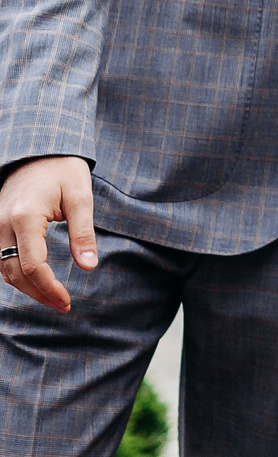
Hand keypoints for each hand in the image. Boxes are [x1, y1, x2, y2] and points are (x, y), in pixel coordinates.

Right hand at [0, 156, 97, 312]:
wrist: (38, 151)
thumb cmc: (63, 171)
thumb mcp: (81, 197)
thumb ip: (83, 232)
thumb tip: (89, 266)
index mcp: (25, 217)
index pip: (33, 265)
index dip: (49, 288)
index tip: (67, 302)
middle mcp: (1, 224)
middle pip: (15, 273)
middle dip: (39, 293)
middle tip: (63, 305)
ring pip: (3, 270)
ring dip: (26, 288)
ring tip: (53, 298)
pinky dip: (16, 274)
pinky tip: (36, 282)